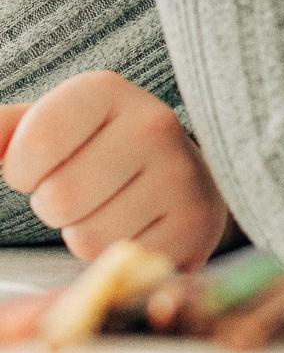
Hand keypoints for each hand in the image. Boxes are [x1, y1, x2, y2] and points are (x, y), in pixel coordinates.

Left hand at [0, 71, 230, 268]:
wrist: (180, 174)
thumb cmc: (97, 151)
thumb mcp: (48, 127)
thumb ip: (3, 132)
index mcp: (106, 91)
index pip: (36, 142)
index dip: (23, 170)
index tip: (45, 165)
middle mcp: (153, 124)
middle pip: (59, 198)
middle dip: (55, 207)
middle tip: (83, 191)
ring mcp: (181, 174)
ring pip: (88, 237)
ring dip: (85, 234)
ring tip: (112, 208)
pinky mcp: (195, 223)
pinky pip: (123, 261)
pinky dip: (117, 254)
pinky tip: (136, 226)